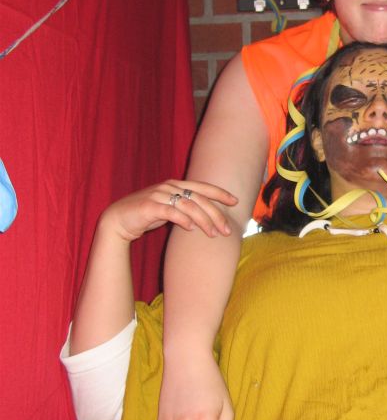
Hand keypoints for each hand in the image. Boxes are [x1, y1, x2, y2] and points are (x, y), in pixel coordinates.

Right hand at [100, 180, 237, 243]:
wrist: (117, 221)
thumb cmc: (146, 215)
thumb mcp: (169, 209)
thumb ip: (185, 208)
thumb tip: (206, 216)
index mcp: (175, 185)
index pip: (202, 187)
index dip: (220, 193)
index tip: (235, 202)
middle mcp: (168, 186)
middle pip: (199, 198)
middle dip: (216, 214)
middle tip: (227, 230)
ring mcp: (158, 195)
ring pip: (188, 205)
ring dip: (203, 220)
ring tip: (213, 234)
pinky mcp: (149, 206)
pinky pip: (170, 212)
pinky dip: (182, 219)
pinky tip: (191, 228)